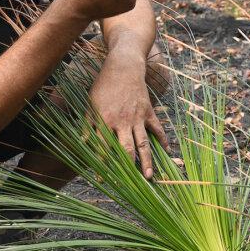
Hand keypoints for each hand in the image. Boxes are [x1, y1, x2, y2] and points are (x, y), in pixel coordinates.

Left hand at [88, 49, 168, 178]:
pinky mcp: (149, 112)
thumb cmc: (104, 85)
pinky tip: (166, 152)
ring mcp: (138, 117)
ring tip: (149, 177)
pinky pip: (157, 129)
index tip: (102, 178)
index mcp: (105, 119)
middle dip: (128, 168)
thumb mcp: (91, 104)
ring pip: (144, 143)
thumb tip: (83, 144)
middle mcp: (123, 121)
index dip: (102, 163)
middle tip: (130, 184)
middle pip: (126, 148)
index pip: (103, 147)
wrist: (124, 66)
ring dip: (147, 161)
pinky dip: (163, 140)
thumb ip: (88, 125)